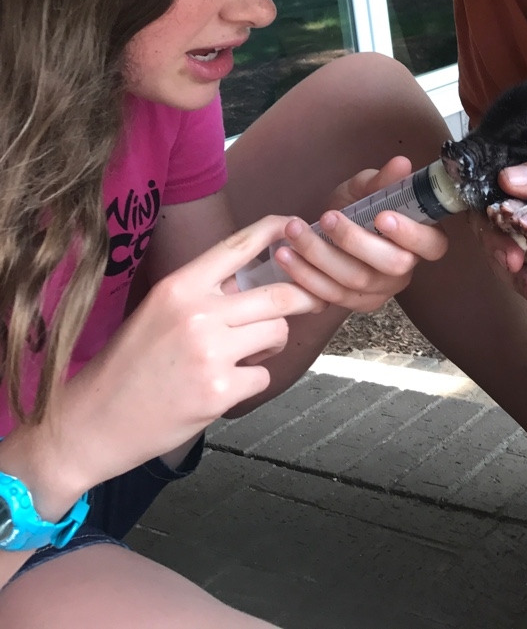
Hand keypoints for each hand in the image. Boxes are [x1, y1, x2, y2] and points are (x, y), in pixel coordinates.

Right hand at [35, 217, 325, 509]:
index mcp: (179, 286)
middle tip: (314, 301)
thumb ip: (204, 293)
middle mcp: (196, 313)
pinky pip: (264, 375)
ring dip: (272, 344)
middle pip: (279, 294)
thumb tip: (253, 278)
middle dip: (305, 297)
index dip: (275, 230)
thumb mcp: (159, 312)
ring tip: (245, 356)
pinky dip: (253, 381)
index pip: (238, 246)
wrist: (92, 422)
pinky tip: (225, 387)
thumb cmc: (129, 365)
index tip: (297, 225)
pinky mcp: (219, 391)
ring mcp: (209, 352)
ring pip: (278, 332)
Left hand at [268, 156, 448, 313]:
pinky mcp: (353, 304)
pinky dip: (305, 274)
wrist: (328, 231)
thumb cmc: (355, 207)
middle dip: (356, 241)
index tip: (382, 216)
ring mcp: (380, 291)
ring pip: (355, 280)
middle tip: (328, 218)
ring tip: (295, 230)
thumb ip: (383, 180)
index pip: (432, 245)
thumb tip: (401, 164)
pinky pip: (330, 296)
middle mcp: (406, 270)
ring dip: (320, 254)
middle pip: (393, 265)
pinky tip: (286, 253)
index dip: (411, 234)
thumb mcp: (367, 189)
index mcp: (421, 240)